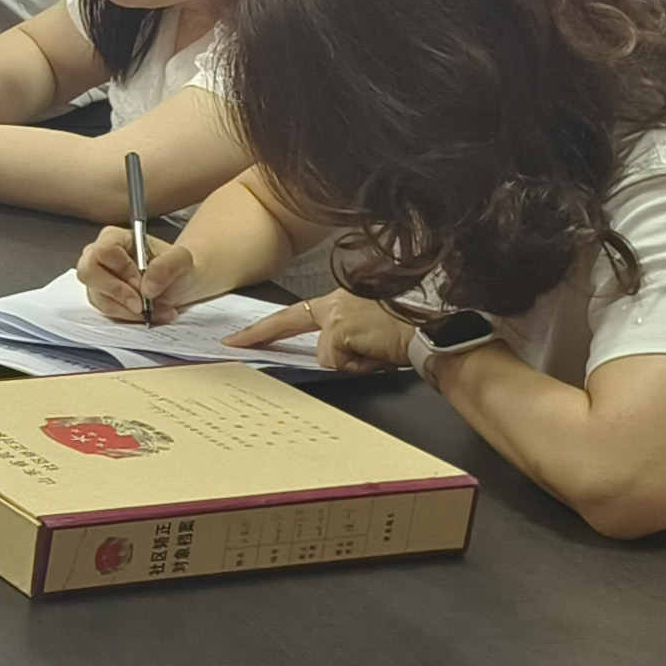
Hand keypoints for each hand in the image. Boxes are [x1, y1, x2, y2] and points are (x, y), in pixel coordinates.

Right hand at [76, 228, 196, 324]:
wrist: (181, 282)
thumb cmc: (179, 266)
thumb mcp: (184, 261)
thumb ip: (167, 266)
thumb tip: (147, 287)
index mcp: (115, 238)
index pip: (104, 251)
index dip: (122, 270)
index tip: (143, 286)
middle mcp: (99, 255)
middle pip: (88, 273)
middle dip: (118, 293)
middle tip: (143, 305)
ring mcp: (97, 278)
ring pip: (98, 296)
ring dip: (128, 310)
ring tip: (157, 311)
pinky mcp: (100, 297)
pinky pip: (105, 310)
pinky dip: (128, 317)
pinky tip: (149, 315)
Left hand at [233, 291, 416, 373]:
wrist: (433, 335)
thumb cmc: (408, 337)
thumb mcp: (368, 336)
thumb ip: (341, 341)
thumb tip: (325, 360)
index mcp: (342, 300)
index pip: (295, 314)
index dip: (265, 327)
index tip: (237, 336)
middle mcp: (337, 299)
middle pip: (289, 322)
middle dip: (259, 336)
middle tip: (232, 343)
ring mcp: (337, 312)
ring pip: (324, 354)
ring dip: (349, 363)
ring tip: (375, 354)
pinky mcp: (340, 327)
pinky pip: (334, 361)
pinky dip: (356, 366)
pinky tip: (376, 355)